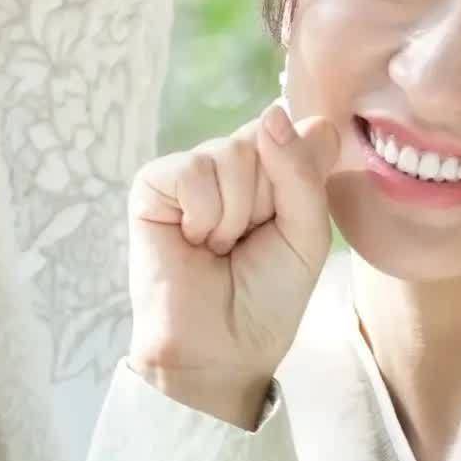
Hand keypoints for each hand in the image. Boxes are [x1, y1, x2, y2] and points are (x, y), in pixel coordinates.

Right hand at [125, 99, 342, 428]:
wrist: (219, 349)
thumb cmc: (265, 297)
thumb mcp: (307, 234)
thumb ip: (301, 171)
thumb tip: (273, 111)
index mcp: (276, 169)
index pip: (307, 132)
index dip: (304, 177)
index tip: (290, 223)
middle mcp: (234, 162)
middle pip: (268, 138)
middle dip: (269, 200)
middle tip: (250, 241)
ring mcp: (192, 170)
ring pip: (231, 153)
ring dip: (235, 215)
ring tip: (219, 247)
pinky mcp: (153, 184)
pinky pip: (193, 171)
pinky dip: (204, 216)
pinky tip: (193, 242)